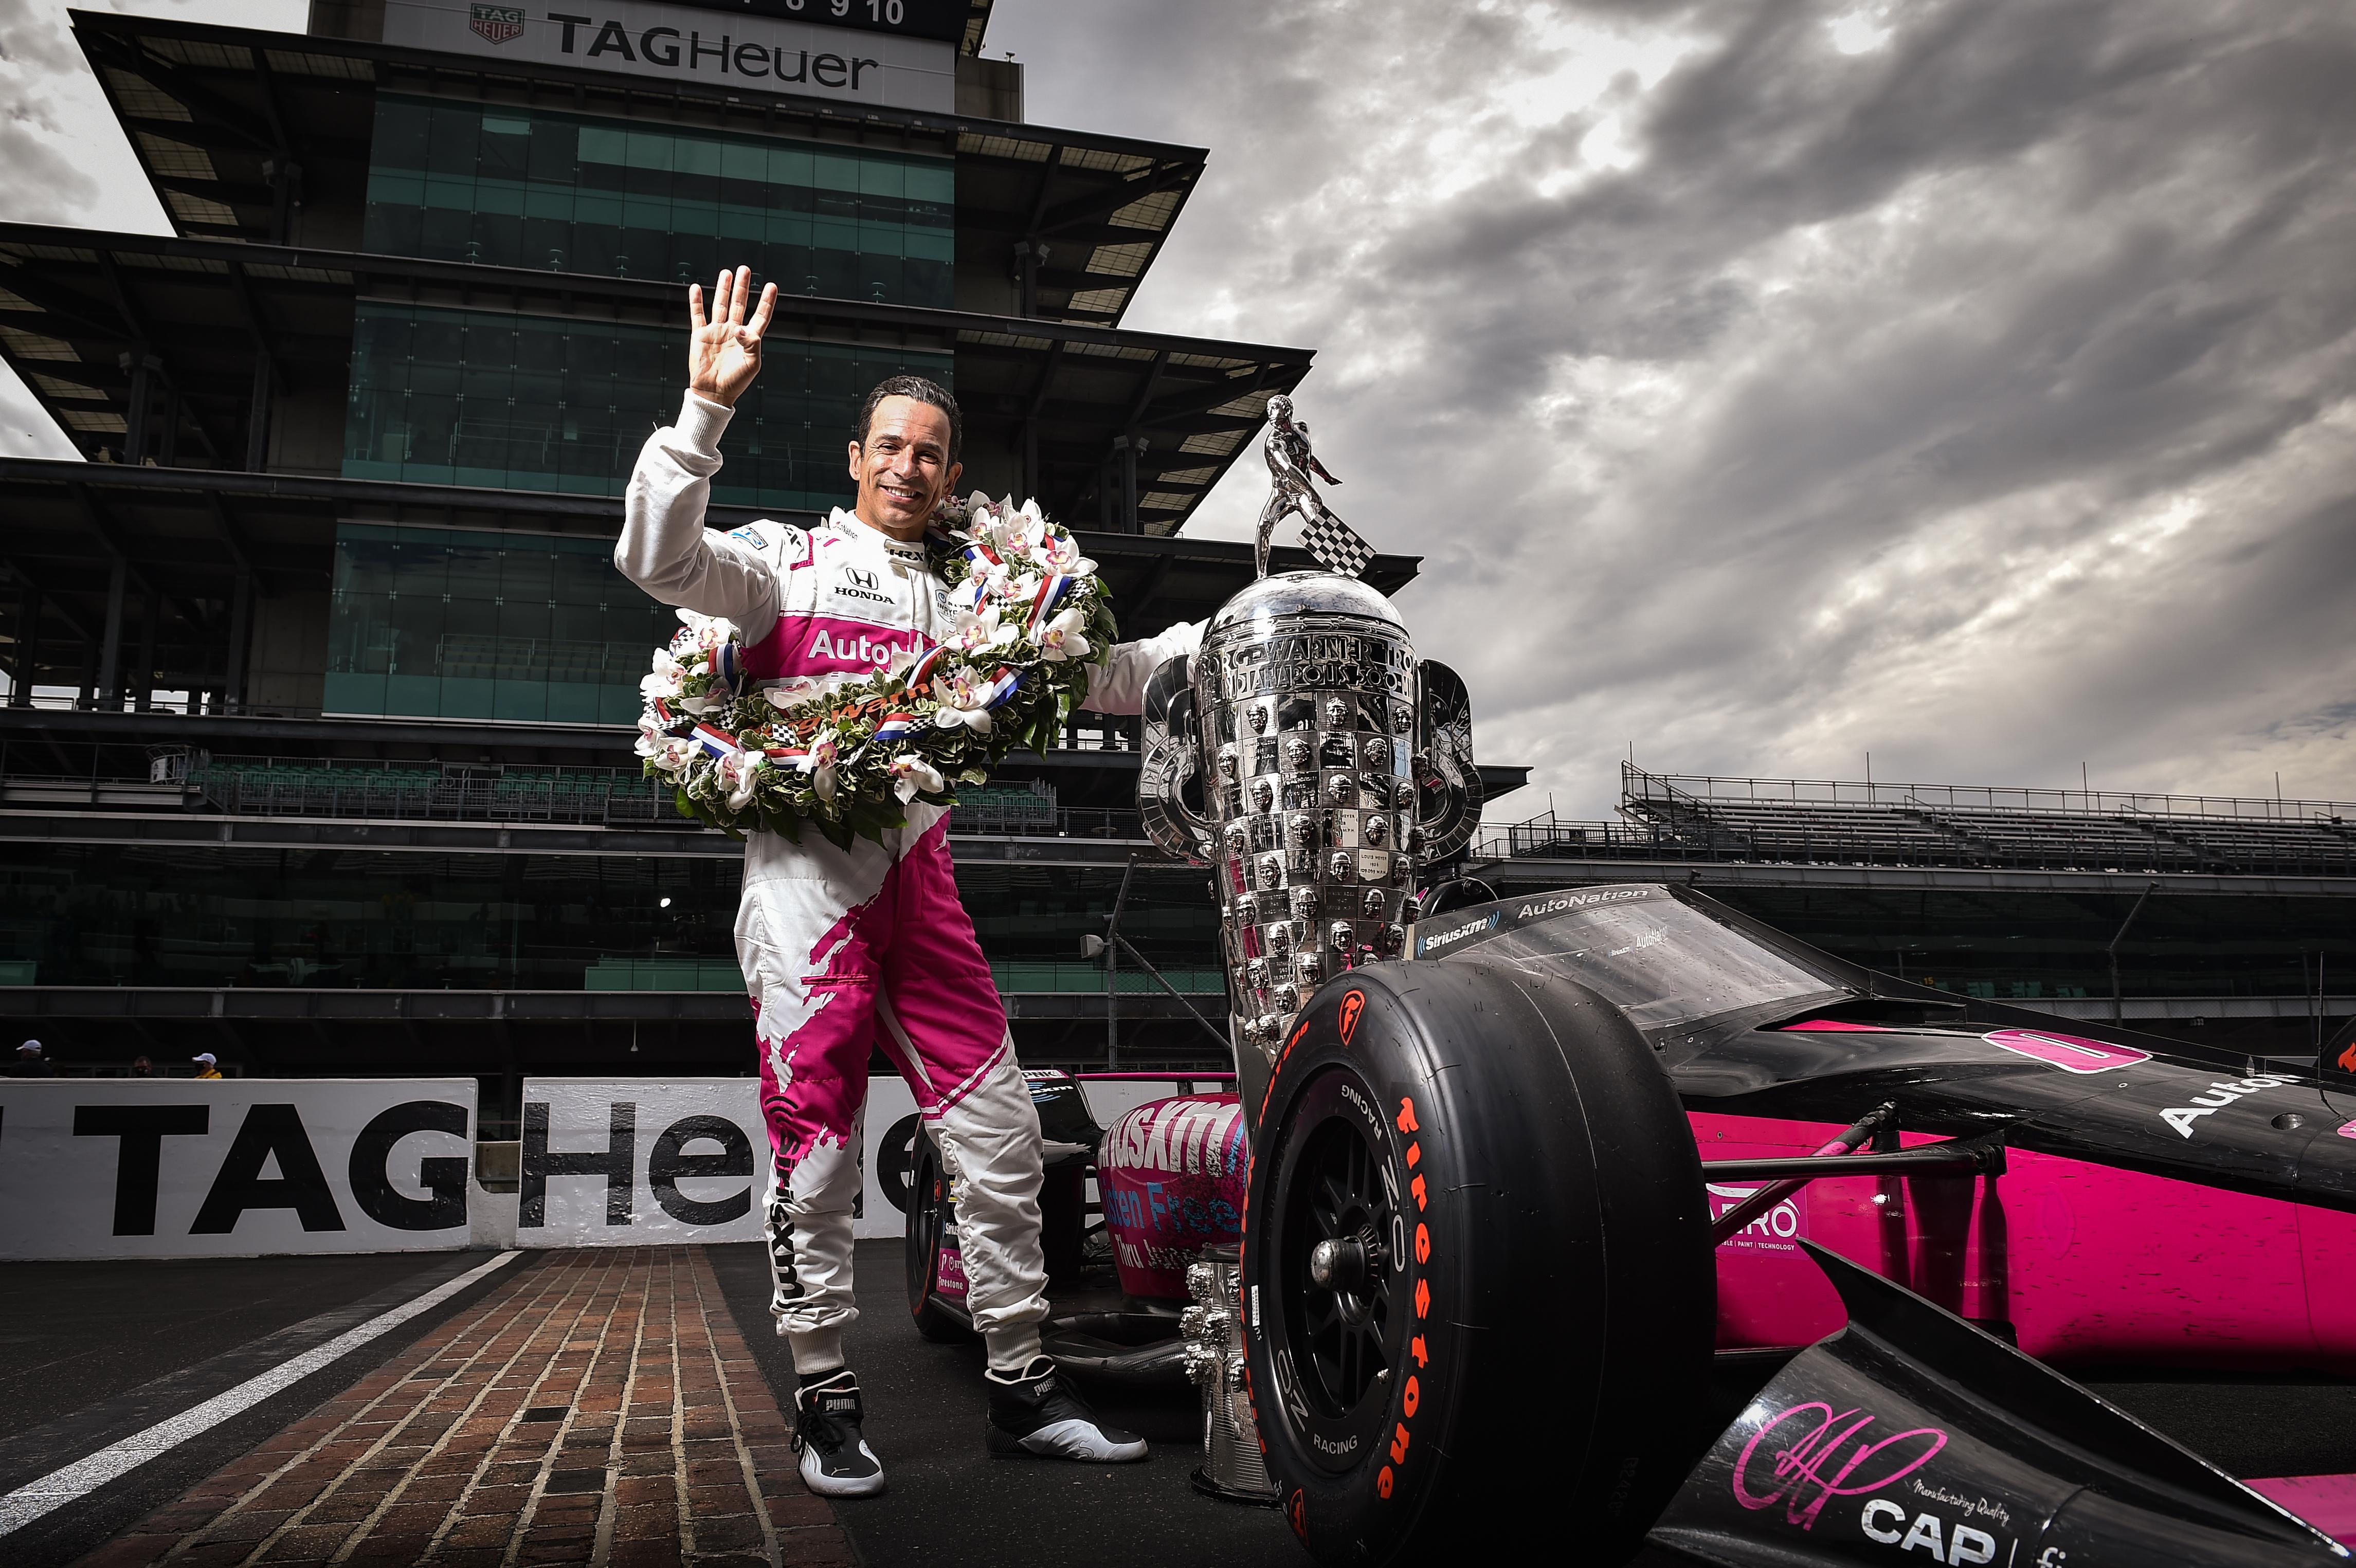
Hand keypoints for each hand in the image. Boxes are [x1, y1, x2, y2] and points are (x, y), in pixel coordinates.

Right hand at [687, 266, 776, 408]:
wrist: (713, 393)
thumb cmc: (736, 381)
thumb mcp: (751, 364)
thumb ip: (751, 343)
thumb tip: (739, 326)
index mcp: (749, 338)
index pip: (761, 315)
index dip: (767, 301)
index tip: (772, 285)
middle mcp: (734, 331)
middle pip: (740, 304)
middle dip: (743, 287)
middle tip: (745, 269)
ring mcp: (717, 331)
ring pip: (720, 305)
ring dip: (723, 289)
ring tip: (726, 272)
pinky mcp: (700, 335)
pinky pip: (697, 315)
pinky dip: (696, 301)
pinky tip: (695, 288)